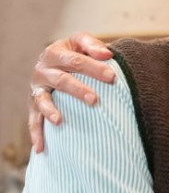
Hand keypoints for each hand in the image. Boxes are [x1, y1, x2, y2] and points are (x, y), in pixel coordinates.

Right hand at [29, 32, 112, 152]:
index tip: (112, 76)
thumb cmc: (76, 51)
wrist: (55, 58)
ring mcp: (37, 87)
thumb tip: (108, 54)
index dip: (94, 67)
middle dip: (78, 90)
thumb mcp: (82, 43)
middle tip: (94, 100)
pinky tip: (40, 148)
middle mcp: (43, 69)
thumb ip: (95, 47)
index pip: (76, 60)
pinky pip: (33, 119)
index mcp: (56, 51)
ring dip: (51, 110)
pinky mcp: (33, 102)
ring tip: (59, 121)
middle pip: (61, 80)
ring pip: (43, 99)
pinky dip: (36, 133)